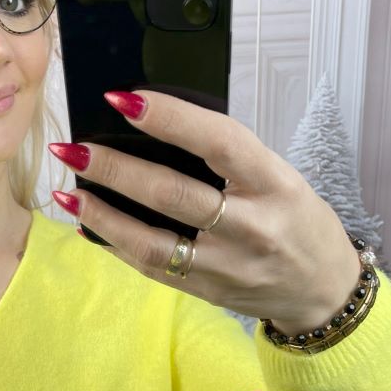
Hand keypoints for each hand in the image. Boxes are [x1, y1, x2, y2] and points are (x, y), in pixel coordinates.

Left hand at [49, 90, 361, 334]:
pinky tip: (89, 224)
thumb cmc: (297, 221)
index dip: (169, 118)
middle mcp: (251, 227)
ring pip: (153, 242)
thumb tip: (157, 127)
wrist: (322, 291)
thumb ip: (229, 158)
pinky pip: (152, 267)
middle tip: (74, 148)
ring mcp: (226, 265)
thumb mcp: (280, 177)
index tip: (122, 99)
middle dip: (115, 169)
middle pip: (173, 195)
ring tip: (68, 191)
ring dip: (103, 215)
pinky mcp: (207, 291)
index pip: (218, 142)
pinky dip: (116, 244)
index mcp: (275, 183)